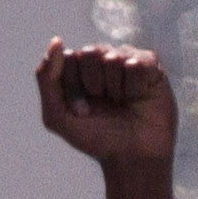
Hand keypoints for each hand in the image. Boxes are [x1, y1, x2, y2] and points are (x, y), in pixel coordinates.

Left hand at [35, 38, 176, 167]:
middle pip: (90, 52)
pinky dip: (136, 86)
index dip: (73, 86)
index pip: (69, 58)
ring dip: (116, 87)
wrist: (132, 157)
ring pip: (114, 57)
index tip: (81, 111)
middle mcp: (102, 62)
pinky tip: (139, 97)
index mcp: (78, 70)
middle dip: (94, 84)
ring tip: (122, 102)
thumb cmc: (95, 138)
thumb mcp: (57, 116)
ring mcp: (126, 61)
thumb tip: (57, 41)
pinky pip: (138, 62)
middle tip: (104, 105)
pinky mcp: (151, 66)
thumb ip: (47, 79)